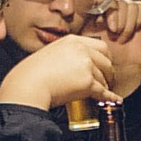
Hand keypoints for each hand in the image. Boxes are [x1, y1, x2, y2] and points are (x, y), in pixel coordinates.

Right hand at [0, 37, 118, 113]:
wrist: (27, 85)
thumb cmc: (31, 73)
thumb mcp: (50, 54)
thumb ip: (66, 56)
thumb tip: (76, 66)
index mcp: (72, 41)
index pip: (99, 46)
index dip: (105, 58)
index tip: (105, 65)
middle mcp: (81, 50)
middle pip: (106, 60)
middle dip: (109, 72)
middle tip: (107, 80)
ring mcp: (86, 65)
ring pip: (104, 77)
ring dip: (105, 86)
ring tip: (103, 92)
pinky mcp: (87, 82)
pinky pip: (103, 91)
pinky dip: (109, 96)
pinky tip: (112, 99)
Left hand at [88, 0, 140, 84]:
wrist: (119, 70)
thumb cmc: (101, 58)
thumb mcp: (85, 44)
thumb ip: (80, 30)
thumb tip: (71, 18)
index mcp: (92, 13)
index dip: (98, 3)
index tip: (99, 17)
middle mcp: (108, 10)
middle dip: (115, 16)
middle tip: (113, 32)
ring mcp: (123, 12)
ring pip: (127, 4)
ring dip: (126, 23)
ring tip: (121, 37)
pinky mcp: (138, 17)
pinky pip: (140, 8)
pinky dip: (136, 20)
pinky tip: (131, 33)